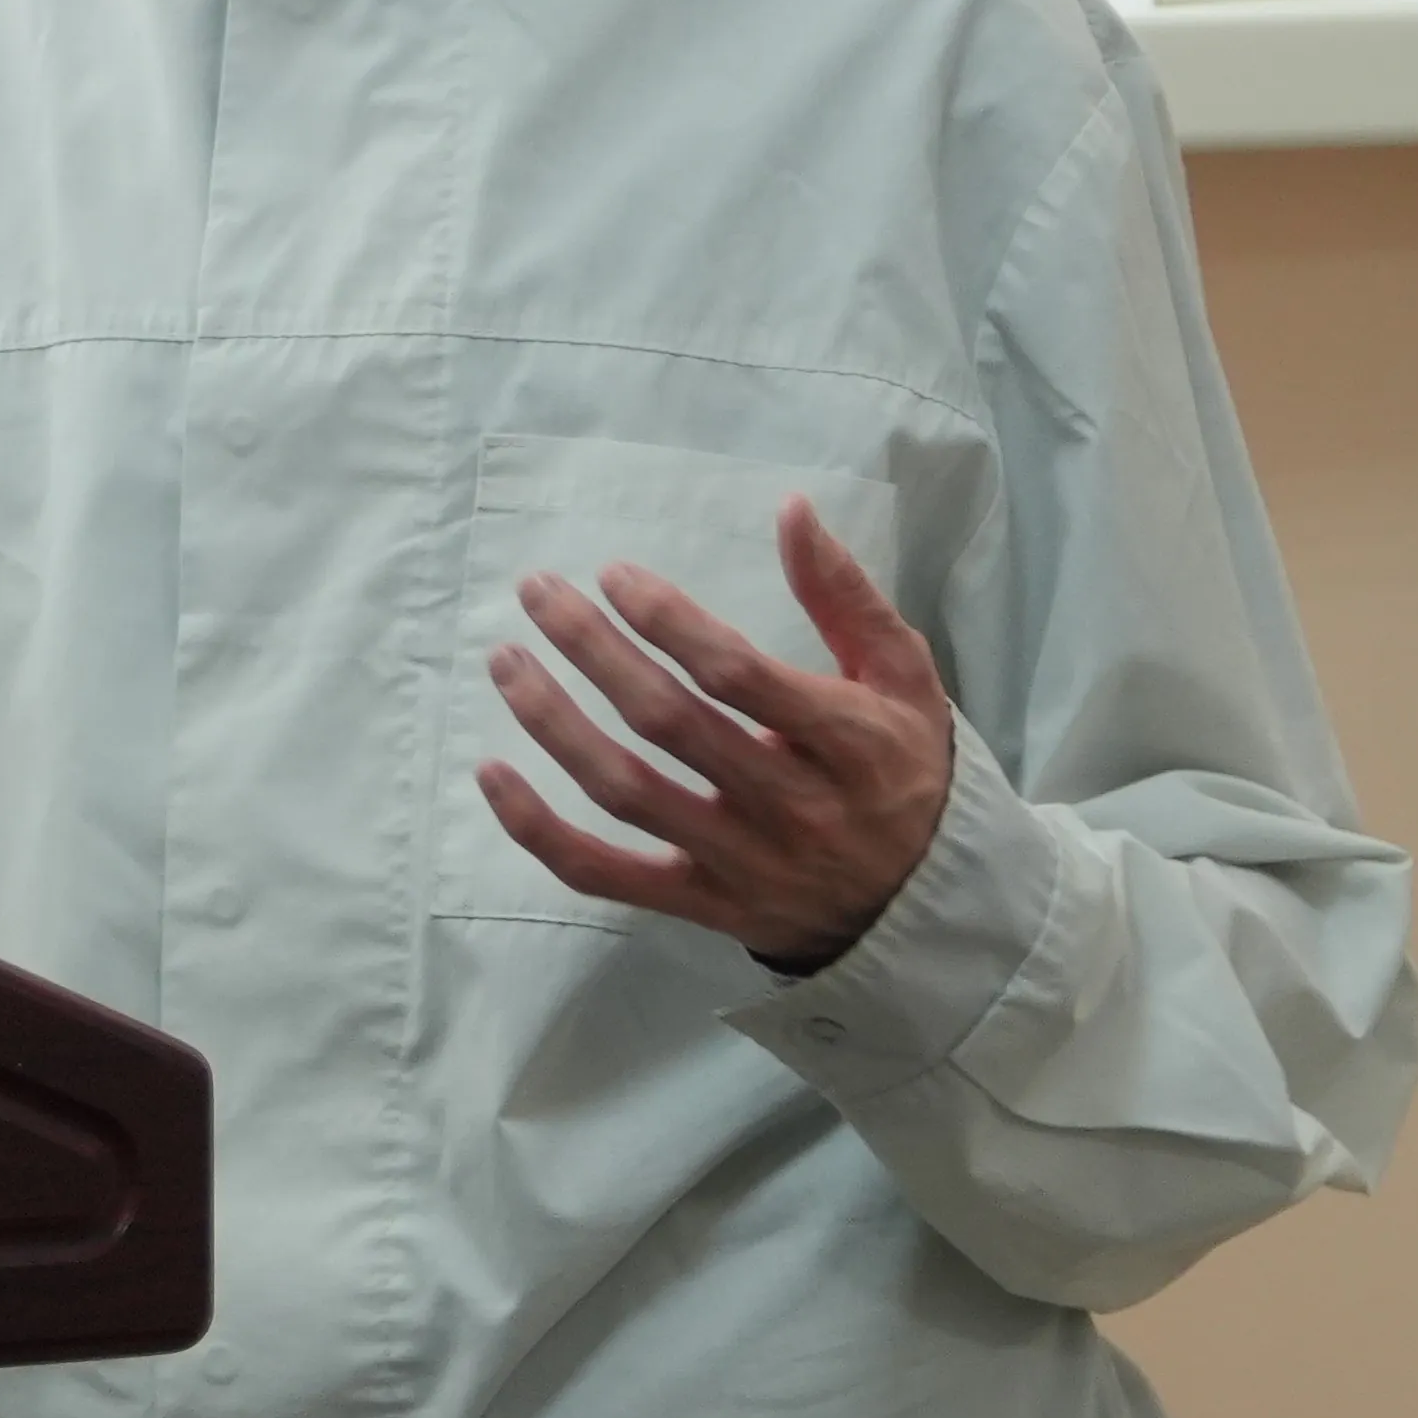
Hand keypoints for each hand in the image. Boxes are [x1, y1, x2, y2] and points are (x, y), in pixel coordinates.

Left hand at [474, 498, 954, 972]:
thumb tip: (791, 510)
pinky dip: (539, 831)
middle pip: (669, 723)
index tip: (613, 576)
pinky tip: (493, 774)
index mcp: (848, 741)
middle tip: (538, 592)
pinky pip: (606, 875)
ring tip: (506, 661)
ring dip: (554, 723)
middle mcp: (793, 807)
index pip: (737, 674)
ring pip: (628, 793)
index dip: (667, 621)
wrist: (924, 905)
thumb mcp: (902, 676)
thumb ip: (845, 594)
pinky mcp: (705, 907)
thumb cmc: (905, 767)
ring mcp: (744, 864)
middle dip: (592, 649)